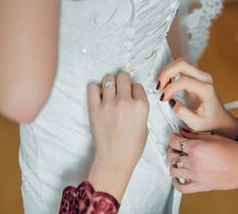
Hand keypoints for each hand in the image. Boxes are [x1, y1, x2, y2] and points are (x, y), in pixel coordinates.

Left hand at [87, 72, 148, 200]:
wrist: (114, 160)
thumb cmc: (131, 148)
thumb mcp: (145, 128)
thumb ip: (140, 111)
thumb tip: (133, 101)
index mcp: (141, 106)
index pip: (137, 85)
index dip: (133, 89)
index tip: (130, 95)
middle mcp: (126, 101)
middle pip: (123, 77)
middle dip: (122, 81)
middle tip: (119, 89)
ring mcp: (109, 104)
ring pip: (108, 79)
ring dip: (109, 84)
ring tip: (108, 94)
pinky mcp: (94, 108)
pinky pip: (92, 88)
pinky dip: (95, 89)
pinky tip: (98, 96)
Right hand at [157, 58, 237, 139]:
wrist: (220, 118)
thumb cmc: (210, 120)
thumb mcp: (196, 124)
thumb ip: (182, 113)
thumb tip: (171, 101)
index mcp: (206, 90)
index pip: (185, 81)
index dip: (171, 88)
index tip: (164, 98)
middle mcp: (205, 79)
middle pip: (182, 64)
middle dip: (166, 73)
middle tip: (159, 87)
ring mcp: (201, 75)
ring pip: (180, 63)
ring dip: (168, 72)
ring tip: (163, 86)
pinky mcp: (197, 76)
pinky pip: (182, 68)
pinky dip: (171, 73)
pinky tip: (168, 84)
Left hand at [166, 129, 237, 193]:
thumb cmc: (235, 152)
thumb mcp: (214, 138)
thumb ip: (195, 135)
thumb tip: (183, 132)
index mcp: (197, 147)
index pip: (174, 141)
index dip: (173, 137)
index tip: (175, 137)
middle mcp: (194, 162)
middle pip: (171, 156)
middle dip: (171, 150)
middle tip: (176, 148)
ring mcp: (196, 175)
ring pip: (173, 170)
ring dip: (173, 164)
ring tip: (178, 160)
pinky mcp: (201, 186)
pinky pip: (182, 188)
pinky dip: (176, 182)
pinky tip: (177, 177)